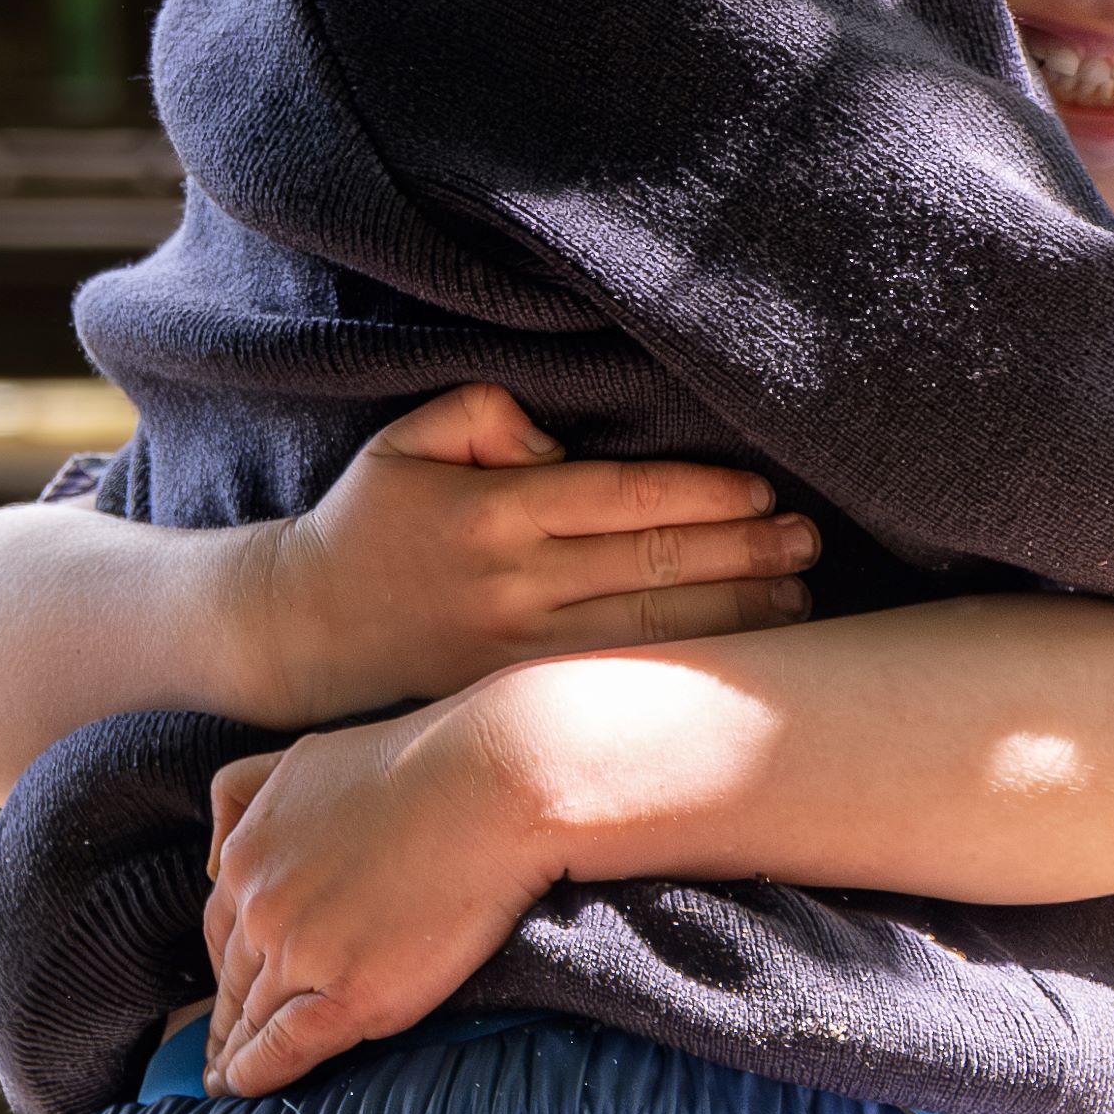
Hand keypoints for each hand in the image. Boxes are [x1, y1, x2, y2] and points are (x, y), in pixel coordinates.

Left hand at [198, 699, 556, 1097]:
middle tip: (216, 1051)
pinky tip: (243, 1089)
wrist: (494, 785)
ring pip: (251, 1015)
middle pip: (232, 975)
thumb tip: (215, 854)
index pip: (221, 926)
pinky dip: (256, 1075)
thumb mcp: (303, 758)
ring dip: (234, 1052)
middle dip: (224, 1015)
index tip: (226, 991)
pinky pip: (283, 1048)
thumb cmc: (421, 763)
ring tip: (227, 1079)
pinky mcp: (350, 994)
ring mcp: (300, 950)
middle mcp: (260, 901)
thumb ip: (245, 797)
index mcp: (249, 850)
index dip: (223, 965)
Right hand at [243, 387, 817, 724]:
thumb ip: (488, 413)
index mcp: (494, 511)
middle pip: (655, 566)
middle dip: (746, 552)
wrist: (301, 630)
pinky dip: (686, 670)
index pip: (625, 497)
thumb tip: (562, 444)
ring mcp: (519, 652)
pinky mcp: (518, 700)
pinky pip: (619, 683)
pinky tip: (738, 661)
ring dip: (737, 615)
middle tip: (811, 541)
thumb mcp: (408, 439)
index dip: (706, 493)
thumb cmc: (366, 522)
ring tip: (801, 597)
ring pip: (652, 634)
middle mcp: (514, 585)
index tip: (764, 491)